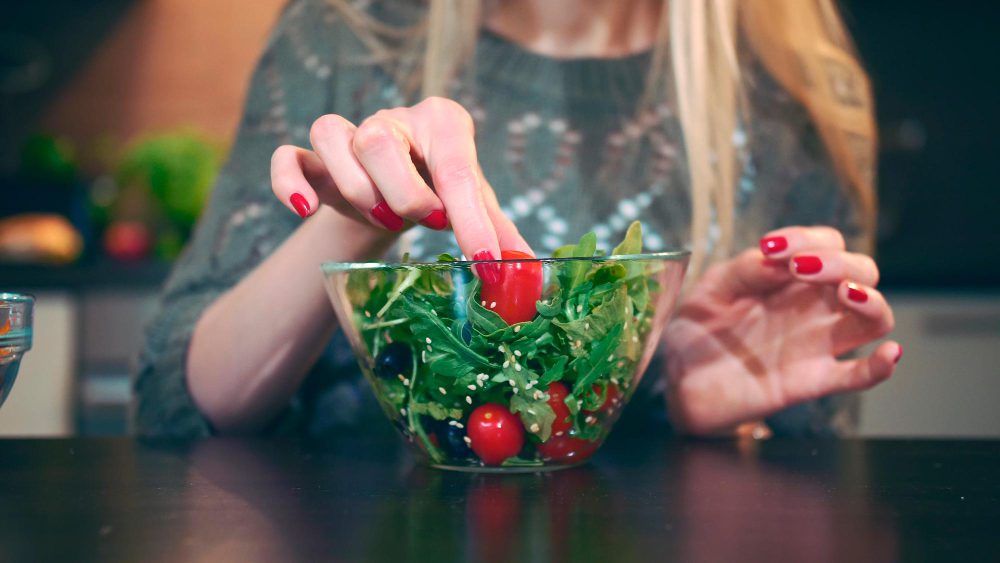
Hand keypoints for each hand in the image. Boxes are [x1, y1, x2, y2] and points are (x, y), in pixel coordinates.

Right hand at [270, 96, 529, 278]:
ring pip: (332, 136)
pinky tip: (305, 210)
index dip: (471, 219)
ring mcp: (348, 135)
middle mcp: (391, 120)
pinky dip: (290, 183)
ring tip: (386, 220)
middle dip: (404, 192)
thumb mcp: (474, 205)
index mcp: (442, 122)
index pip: (455, 166)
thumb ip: (497, 230)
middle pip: (379, 141)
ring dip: (357, 187)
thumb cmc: (441, 192)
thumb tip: (525, 268)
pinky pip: (288, 158)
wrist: (394, 191)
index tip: (484, 259)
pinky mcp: (312, 160)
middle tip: (425, 224)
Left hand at [664, 226, 900, 434]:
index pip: (827, 243)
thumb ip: (744, 270)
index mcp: (788, 278)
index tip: (770, 248)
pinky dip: (881, 367)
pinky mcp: (811, 381)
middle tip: (801, 268)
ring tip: (843, 292)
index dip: (808, 239)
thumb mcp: (711, 289)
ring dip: (870, 299)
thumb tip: (777, 260)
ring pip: (874, 318)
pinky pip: (859, 376)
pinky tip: (889, 353)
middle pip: (862, 272)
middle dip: (841, 262)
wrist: (677, 382)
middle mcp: (811, 307)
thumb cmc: (697, 331)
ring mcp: (815, 344)